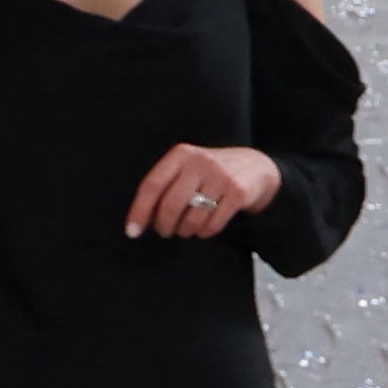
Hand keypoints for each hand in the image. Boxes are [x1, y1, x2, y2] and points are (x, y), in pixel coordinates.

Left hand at [124, 140, 284, 238]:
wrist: (255, 167)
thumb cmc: (210, 173)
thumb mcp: (187, 168)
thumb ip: (165, 186)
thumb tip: (140, 220)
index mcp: (181, 155)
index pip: (152, 185)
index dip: (139, 211)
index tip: (132, 231)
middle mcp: (200, 162)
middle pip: (170, 205)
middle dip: (164, 226)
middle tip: (165, 231)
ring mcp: (220, 176)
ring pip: (191, 219)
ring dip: (185, 231)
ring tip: (187, 228)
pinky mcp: (237, 192)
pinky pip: (212, 225)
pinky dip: (205, 232)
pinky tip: (205, 226)